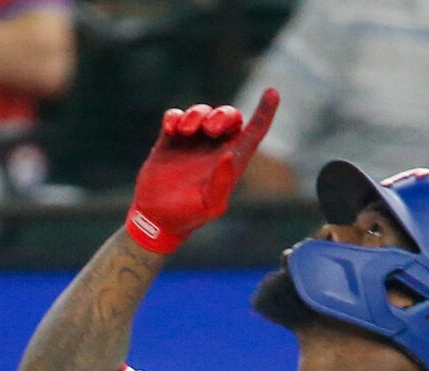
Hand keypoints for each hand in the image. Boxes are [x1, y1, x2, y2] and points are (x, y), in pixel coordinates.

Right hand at [126, 88, 279, 254]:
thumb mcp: (210, 206)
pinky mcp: (171, 138)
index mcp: (232, 162)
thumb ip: (222, 183)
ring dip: (195, 115)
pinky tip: (170, 130)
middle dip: (222, 115)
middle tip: (209, 129)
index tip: (272, 93)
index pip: (254, 132)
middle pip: (229, 116)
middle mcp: (215, 147)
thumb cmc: (188, 217)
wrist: (156, 219)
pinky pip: (175, 115)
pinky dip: (175, 117)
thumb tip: (228, 154)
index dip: (265, 112)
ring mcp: (193, 141)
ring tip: (184, 131)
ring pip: (202, 111)